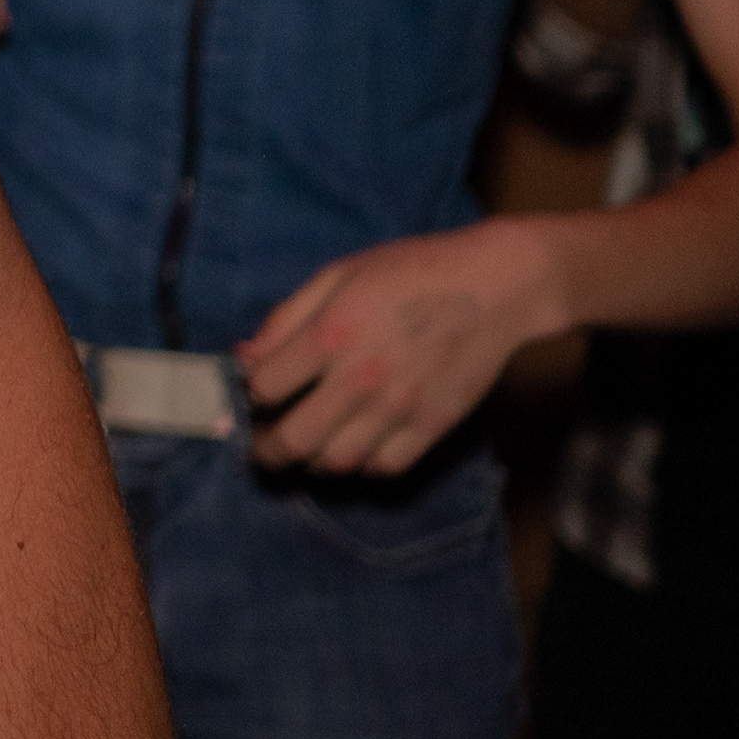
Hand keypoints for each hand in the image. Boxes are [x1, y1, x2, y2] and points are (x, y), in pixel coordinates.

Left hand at [240, 222, 558, 475]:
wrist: (494, 286)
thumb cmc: (409, 271)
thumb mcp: (336, 275)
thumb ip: (286, 319)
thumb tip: (244, 357)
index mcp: (330, 336)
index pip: (265, 389)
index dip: (250, 395)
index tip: (253, 394)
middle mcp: (360, 380)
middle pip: (295, 440)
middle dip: (267, 449)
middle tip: (261, 446)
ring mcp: (399, 408)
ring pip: (338, 462)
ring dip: (311, 461)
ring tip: (305, 448)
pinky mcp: (434, 426)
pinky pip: (386, 467)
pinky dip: (361, 466)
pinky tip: (354, 448)